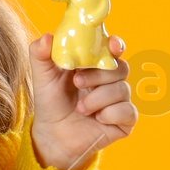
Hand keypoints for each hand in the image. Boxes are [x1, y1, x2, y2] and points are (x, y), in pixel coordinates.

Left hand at [29, 32, 137, 169]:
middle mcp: (110, 80)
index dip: (116, 45)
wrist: (53, 134)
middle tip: (77, 82)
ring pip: (122, 89)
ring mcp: (119, 100)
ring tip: (80, 108)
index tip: (113, 45)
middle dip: (98, 75)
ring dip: (97, 98)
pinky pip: (128, 111)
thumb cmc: (51, 101)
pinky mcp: (125, 120)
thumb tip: (48, 36)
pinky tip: (97, 119)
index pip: (113, 49)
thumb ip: (40, 53)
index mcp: (94, 65)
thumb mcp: (42, 75)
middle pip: (120, 67)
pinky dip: (110, 114)